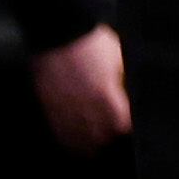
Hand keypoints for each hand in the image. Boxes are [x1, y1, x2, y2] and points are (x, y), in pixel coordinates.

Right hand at [30, 24, 129, 152]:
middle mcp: (86, 107)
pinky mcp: (50, 108)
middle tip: (112, 134)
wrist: (59, 34)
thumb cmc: (91, 43)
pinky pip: (60, 132)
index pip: (121, 124)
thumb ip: (122, 81)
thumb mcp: (118, 58)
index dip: (125, 126)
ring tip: (95, 144)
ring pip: (78, 139)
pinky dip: (69, 139)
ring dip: (89, 143)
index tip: (127, 125)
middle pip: (100, 136)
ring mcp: (65, 109)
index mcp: (106, 95)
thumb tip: (127, 94)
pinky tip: (74, 141)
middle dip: (108, 137)